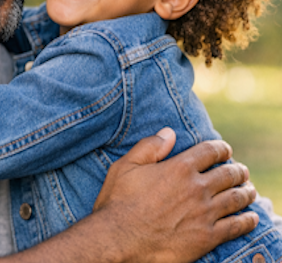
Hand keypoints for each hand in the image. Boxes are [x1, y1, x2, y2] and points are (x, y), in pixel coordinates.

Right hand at [92, 128, 256, 262]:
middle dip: (238, 170)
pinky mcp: (206, 237)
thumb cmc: (119, 201)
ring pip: (236, 198)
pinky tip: (252, 217)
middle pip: (228, 174)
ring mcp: (204, 213)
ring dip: (246, 191)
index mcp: (179, 167)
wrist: (119, 239)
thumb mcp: (126, 165)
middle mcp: (196, 188)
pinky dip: (248, 220)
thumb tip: (169, 132)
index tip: (225, 150)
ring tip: (249, 189)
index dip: (221, 148)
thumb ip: (150, 146)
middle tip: (241, 171)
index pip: (210, 151)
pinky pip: (236, 226)